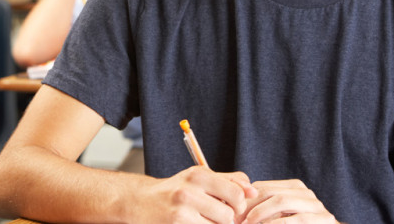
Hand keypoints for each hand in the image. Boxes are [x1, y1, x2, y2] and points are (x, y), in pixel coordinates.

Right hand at [130, 166, 257, 222]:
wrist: (140, 202)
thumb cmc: (174, 191)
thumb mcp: (198, 179)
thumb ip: (228, 181)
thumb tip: (253, 191)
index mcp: (199, 174)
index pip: (237, 190)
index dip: (239, 203)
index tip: (231, 206)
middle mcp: (190, 189)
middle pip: (230, 212)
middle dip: (227, 218)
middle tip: (215, 217)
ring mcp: (183, 209)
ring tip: (202, 220)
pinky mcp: (178, 222)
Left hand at [241, 179, 337, 223]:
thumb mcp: (280, 216)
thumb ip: (264, 208)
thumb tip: (234, 207)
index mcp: (294, 187)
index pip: (263, 187)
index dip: (245, 199)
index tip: (233, 213)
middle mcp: (306, 193)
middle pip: (270, 192)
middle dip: (250, 206)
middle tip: (237, 220)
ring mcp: (316, 205)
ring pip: (282, 200)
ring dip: (260, 213)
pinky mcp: (323, 219)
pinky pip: (296, 219)